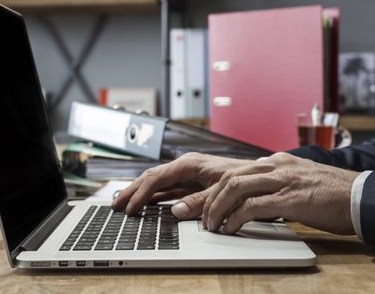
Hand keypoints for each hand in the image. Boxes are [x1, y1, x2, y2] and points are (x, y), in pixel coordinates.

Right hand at [111, 152, 258, 217]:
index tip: (130, 207)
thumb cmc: (244, 178)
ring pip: (158, 183)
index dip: (141, 193)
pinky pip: (168, 189)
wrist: (259, 175)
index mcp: (190, 164)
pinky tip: (147, 204)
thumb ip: (200, 201)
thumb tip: (176, 211)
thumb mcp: (222, 190)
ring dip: (141, 193)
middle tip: (115, 204)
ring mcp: (188, 174)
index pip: (157, 178)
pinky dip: (155, 196)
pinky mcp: (192, 182)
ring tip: (124, 204)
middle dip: (132, 190)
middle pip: (152, 177)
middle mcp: (186, 166)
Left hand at [202, 152, 359, 234]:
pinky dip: (236, 217)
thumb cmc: (333, 193)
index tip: (208, 205)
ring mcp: (284, 180)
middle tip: (205, 218)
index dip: (217, 189)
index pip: (237, 171)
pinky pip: (253, 206)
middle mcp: (277, 166)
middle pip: (230, 177)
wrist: (363, 196)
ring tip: (213, 225)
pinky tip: (231, 228)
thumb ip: (277, 184)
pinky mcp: (291, 198)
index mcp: (278, 161)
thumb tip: (254, 198)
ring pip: (236, 188)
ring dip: (218, 208)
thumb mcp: (299, 181)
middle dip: (211, 199)